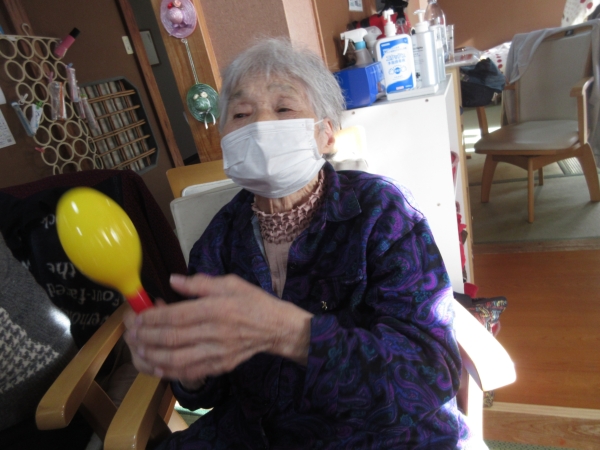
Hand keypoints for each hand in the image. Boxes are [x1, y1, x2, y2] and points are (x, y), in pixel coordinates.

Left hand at [123, 273, 312, 381]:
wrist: (276, 328)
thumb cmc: (253, 301)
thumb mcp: (230, 283)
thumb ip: (200, 283)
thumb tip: (173, 280)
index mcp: (217, 308)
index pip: (177, 315)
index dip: (152, 318)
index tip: (137, 316)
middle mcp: (215, 332)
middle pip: (172, 338)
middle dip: (146, 336)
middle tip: (130, 332)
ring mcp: (218, 352)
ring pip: (177, 359)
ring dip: (152, 355)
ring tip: (137, 349)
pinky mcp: (220, 366)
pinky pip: (189, 372)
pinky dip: (168, 371)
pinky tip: (155, 366)